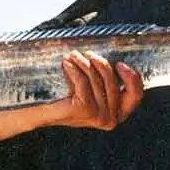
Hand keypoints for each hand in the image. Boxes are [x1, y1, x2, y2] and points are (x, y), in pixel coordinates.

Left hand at [0, 51, 144, 140]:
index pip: (135, 95)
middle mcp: (110, 118)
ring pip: (96, 78)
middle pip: (112, 80)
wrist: (34, 112)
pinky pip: (83, 81)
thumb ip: (103, 76)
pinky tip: (65, 64)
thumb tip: (114, 51)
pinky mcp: (83, 110)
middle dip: (98, 62)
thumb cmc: (61, 96)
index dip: (132, 77)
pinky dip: (73, 69)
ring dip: (83, 63)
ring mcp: (97, 116)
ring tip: (71, 56)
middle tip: (84, 54)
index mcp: (116, 113)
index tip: (120, 63)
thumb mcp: (88, 86)